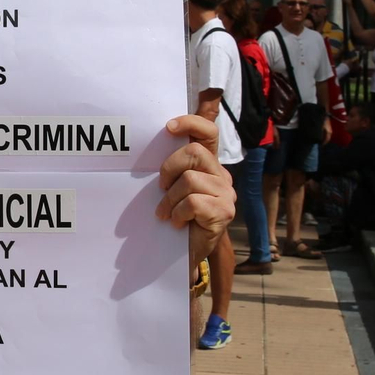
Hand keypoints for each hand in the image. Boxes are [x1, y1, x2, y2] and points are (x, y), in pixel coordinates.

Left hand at [156, 114, 235, 265]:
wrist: (187, 252)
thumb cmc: (177, 216)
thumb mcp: (173, 188)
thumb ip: (173, 170)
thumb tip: (148, 151)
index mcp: (209, 165)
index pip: (208, 132)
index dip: (191, 123)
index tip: (169, 127)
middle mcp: (222, 175)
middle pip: (194, 153)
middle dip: (169, 168)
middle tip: (162, 187)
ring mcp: (226, 193)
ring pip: (189, 180)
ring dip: (170, 199)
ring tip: (167, 213)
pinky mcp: (224, 211)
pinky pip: (192, 202)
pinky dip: (178, 213)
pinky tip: (178, 223)